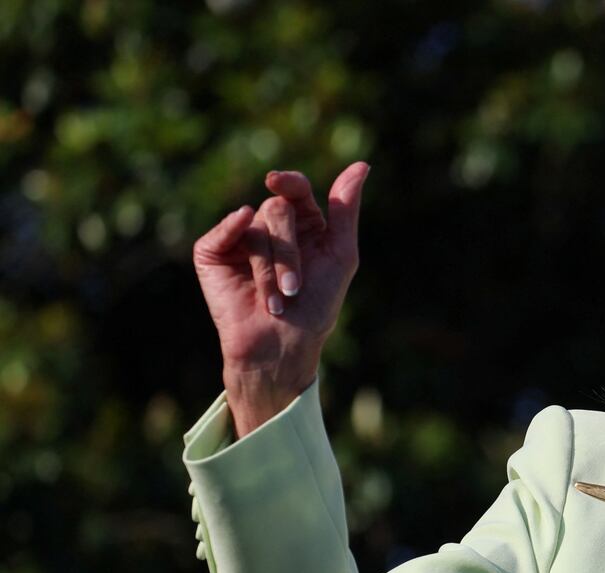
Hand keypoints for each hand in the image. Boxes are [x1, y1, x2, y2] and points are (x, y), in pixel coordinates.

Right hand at [192, 162, 369, 435]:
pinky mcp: (212, 252)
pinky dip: (232, 236)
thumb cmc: (317, 305)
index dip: (290, 181)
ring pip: (256, 225)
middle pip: (278, 208)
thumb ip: (347, 210)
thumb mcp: (341, 254)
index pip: (295, 188)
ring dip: (271, 268)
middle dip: (290, 252)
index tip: (280, 183)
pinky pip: (222, 232)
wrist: (282, 346)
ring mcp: (240, 237)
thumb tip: (363, 165)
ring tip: (276, 301)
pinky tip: (241, 255)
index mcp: (303, 223)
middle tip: (294, 289)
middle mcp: (270, 226)